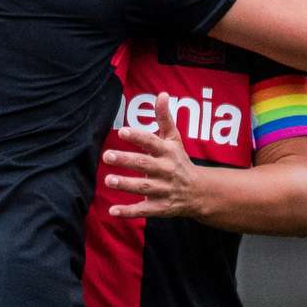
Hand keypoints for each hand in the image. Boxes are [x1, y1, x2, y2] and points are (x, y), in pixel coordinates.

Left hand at [104, 93, 204, 219]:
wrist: (200, 192)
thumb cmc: (180, 161)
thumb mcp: (174, 139)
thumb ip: (165, 118)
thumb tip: (162, 94)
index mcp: (168, 152)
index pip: (152, 142)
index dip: (138, 137)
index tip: (122, 132)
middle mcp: (167, 171)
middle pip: (145, 165)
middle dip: (126, 160)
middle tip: (107, 156)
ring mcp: (164, 190)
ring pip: (144, 188)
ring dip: (126, 184)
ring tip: (108, 180)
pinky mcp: (161, 207)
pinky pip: (144, 210)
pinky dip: (129, 212)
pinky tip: (113, 211)